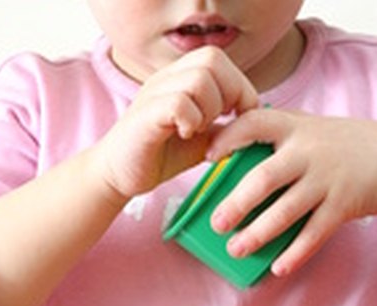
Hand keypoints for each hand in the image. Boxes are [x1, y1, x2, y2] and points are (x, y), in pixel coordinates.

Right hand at [97, 46, 258, 199]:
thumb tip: (257, 121)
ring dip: (209, 108)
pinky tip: (185, 135)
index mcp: (180, 78)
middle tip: (221, 120)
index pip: (218, 59)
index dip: (238, 85)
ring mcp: (153, 94)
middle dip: (229, 92)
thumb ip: (226, 126)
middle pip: (212, 60)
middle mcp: (166, 79)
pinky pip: (178, 102)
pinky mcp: (145, 116)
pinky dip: (191, 120)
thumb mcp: (204, 138)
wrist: (120, 175)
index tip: (238, 115)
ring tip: (199, 129)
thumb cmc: (162, 154)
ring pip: (198, 79)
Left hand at [206, 109, 376, 275]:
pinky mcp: (345, 203)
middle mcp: (309, 151)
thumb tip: (225, 156)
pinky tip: (278, 267)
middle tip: (217, 223)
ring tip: (237, 249)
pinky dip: (295, 253)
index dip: (229, 137)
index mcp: (294, 127)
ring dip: (259, 233)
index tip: (209, 157)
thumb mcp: (309, 129)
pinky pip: (315, 233)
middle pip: (265, 178)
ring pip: (286, 211)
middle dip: (237, 203)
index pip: (254, 122)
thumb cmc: (341, 144)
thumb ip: (276, 137)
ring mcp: (328, 178)